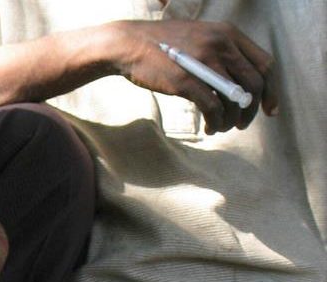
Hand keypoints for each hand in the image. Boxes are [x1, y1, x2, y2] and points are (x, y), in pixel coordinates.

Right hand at [107, 19, 277, 133]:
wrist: (130, 44)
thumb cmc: (163, 44)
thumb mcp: (201, 37)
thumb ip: (222, 52)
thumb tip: (240, 82)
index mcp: (229, 34)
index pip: (265, 64)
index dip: (271, 90)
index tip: (269, 109)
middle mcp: (222, 45)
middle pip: (254, 85)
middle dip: (252, 110)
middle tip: (243, 123)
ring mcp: (204, 63)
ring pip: (235, 100)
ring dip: (232, 120)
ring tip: (222, 127)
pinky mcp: (186, 81)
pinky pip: (213, 108)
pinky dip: (216, 122)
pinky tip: (210, 127)